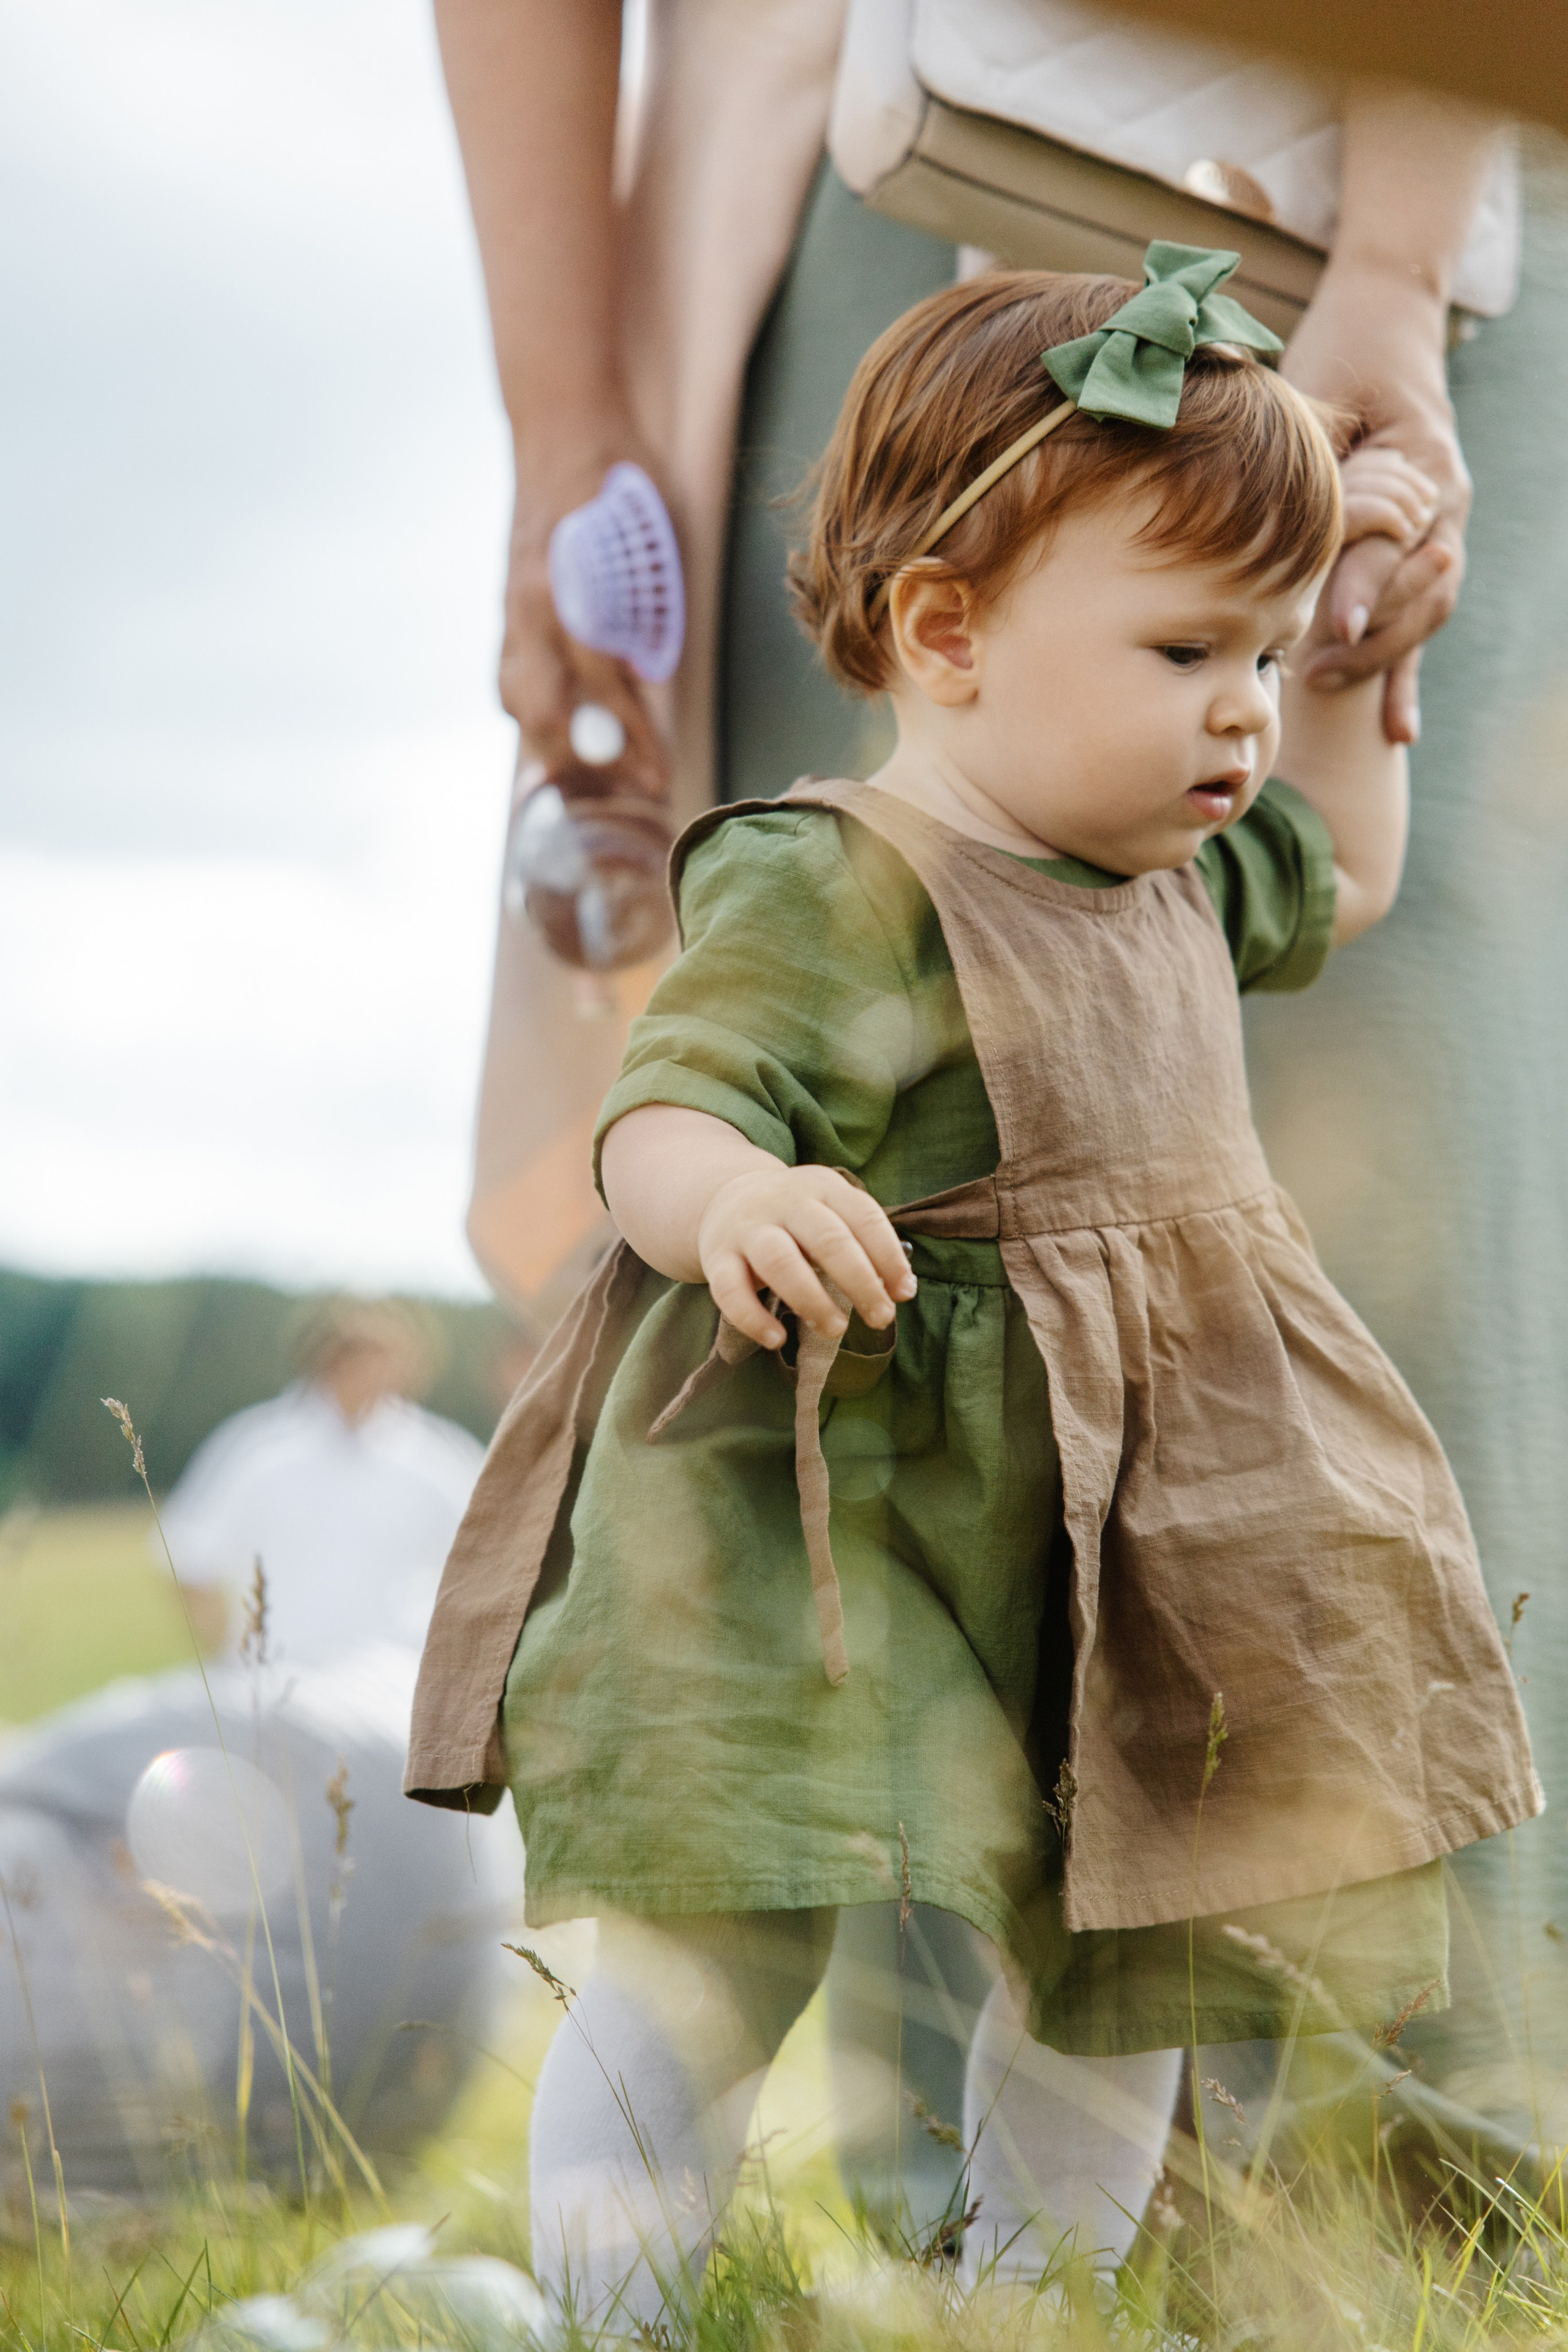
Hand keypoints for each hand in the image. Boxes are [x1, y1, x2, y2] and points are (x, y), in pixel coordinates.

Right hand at [503, 440, 670, 795]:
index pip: (604, 687)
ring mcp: (513, 606)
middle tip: (629, 786)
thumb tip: (644, 678)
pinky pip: (509, 675)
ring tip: (594, 769)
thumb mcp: (654, 543)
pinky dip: (534, 709)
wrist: (563, 425)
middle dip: (586, 760)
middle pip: (543, 711)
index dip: (634, 739)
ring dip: (551, 742)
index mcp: (575, 588)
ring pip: (516, 699)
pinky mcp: (506, 606)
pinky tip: (564, 725)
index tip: (661, 776)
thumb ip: (646, 613)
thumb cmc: (620, 479)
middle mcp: (534, 604)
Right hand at [695, 1164, 917, 1350]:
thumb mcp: (830, 1211)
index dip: (888, 1257)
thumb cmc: (795, 1217)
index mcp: (822, 1187)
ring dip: (812, 1300)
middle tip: (881, 1317)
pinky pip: (730, 1290)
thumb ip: (862, 1243)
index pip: (863, 1217)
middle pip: (827, 1239)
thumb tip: (901, 1290)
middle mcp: (784, 1202)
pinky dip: (753, 1319)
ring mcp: (748, 1228)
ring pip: (780, 1261)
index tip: (903, 1293)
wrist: (725, 1198)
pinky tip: (776, 1339)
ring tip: (835, 1329)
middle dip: (861, 1282)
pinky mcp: (716, 1256)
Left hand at [1282, 264, 1471, 744]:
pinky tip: (1397, 730)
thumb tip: (1267, 522)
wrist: (1384, 325)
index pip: (1392, 543)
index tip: (1328, 628)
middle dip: (1367, 636)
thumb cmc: (1341, 356)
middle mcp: (1441, 503)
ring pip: (1424, 612)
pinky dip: (1405, 675)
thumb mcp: (1320, 395)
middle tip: (1312, 672)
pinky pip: (1422, 622)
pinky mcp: (1426, 552)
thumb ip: (1310, 459)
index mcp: (1421, 466)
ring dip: (1379, 658)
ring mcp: (1441, 530)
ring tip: (1324, 687)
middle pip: (1417, 589)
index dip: (1362, 587)